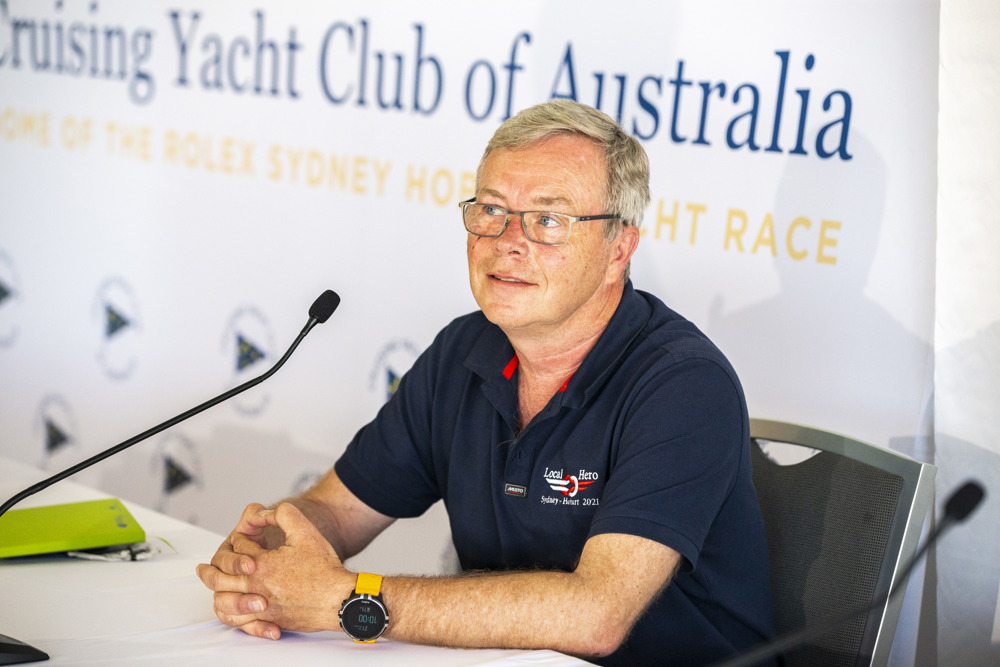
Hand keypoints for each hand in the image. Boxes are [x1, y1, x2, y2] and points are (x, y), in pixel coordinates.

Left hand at [197, 503, 352, 638]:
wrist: (338, 598)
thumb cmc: (323, 568)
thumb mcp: (305, 532)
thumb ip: (284, 514)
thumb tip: (269, 510)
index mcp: (262, 564)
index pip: (240, 548)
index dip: (242, 539)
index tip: (247, 538)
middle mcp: (257, 587)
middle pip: (221, 578)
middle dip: (210, 571)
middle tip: (201, 570)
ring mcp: (262, 606)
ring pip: (226, 602)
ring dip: (216, 594)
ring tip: (213, 593)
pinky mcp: (270, 620)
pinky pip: (242, 622)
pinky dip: (234, 616)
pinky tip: (234, 613)